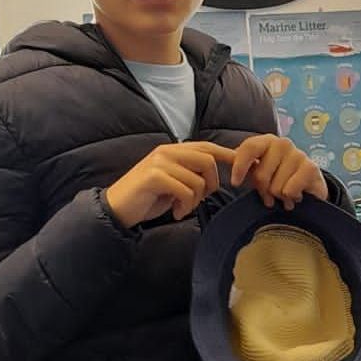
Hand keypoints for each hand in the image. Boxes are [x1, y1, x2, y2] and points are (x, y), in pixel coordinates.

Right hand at [106, 142, 235, 227]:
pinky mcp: (154, 177)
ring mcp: (160, 163)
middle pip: (208, 161)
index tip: (243, 166)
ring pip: (197, 180)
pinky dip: (185, 206)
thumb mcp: (174, 181)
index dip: (228, 155)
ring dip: (195, 200)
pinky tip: (176, 212)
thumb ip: (191, 173)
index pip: (207, 147)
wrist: (117, 208)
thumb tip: (218, 175)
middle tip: (199, 199)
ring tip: (182, 208)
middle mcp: (167, 152)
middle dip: (211, 184)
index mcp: (174, 150)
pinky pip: (185, 191)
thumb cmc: (149, 197)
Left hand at [230, 134, 327, 208]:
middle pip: (261, 173)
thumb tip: (223, 160)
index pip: (249, 148)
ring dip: (278, 196)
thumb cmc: (279, 178)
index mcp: (266, 142)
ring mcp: (298, 154)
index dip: (240, 166)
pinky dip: (290, 198)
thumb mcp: (259, 172)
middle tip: (269, 195)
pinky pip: (289, 190)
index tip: (235, 183)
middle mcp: (282, 144)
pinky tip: (295, 196)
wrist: (309, 187)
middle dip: (263, 190)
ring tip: (284, 195)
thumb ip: (244, 166)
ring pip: (275, 186)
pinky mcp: (311, 168)